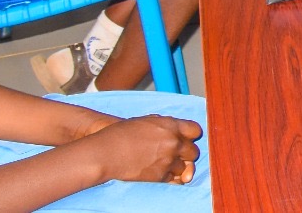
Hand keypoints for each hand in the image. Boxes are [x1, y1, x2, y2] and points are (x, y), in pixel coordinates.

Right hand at [75, 115, 201, 184]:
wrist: (106, 153)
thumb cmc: (121, 134)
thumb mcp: (146, 121)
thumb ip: (164, 124)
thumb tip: (174, 129)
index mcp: (171, 125)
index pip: (196, 130)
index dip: (191, 135)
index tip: (187, 139)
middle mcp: (173, 142)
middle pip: (194, 151)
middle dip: (187, 153)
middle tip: (178, 155)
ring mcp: (168, 160)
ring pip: (185, 167)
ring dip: (177, 167)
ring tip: (163, 164)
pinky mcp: (160, 176)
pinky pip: (173, 180)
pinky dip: (169, 178)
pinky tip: (160, 173)